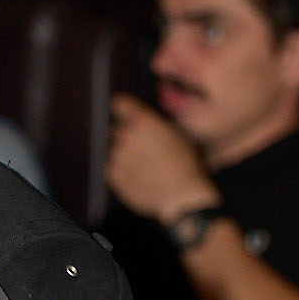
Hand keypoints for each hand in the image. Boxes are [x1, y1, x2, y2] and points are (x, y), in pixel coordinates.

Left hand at [106, 97, 213, 225]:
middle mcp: (127, 136)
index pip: (120, 104)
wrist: (180, 195)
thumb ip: (158, 125)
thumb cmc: (185, 165)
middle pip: (117, 130)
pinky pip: (112, 169)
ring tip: (144, 167)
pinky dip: (121, 171)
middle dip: (127, 135)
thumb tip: (150, 124)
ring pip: (115, 150)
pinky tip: (139, 177)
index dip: (123, 107)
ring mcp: (118, 157)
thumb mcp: (178, 135)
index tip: (124, 111)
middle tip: (143, 148)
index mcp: (143, 122)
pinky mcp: (114, 176)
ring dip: (125, 155)